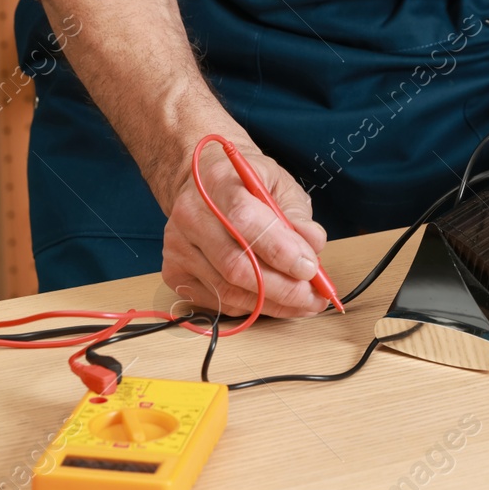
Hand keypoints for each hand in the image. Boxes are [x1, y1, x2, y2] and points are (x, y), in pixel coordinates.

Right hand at [160, 137, 329, 318]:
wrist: (203, 183)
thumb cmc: (245, 184)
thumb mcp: (278, 184)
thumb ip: (297, 214)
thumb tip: (313, 245)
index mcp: (219, 184)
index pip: (244, 221)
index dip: (280, 251)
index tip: (310, 268)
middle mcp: (191, 216)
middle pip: (235, 265)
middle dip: (282, 288)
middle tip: (314, 296)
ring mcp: (178, 247)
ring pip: (227, 290)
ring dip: (272, 303)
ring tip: (302, 302)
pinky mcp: (174, 272)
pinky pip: (217, 302)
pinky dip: (250, 307)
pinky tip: (271, 299)